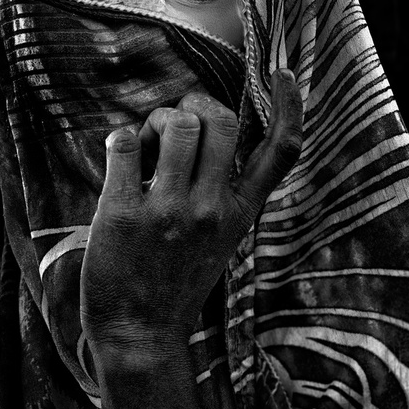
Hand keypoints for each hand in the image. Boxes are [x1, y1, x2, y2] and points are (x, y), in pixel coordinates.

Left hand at [80, 69, 302, 365]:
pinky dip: (120, 139)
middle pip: (221, 119)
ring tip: (145, 146)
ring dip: (156, 121)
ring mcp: (169, 211)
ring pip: (176, 124)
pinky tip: (120, 161)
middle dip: (194, 104)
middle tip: (177, 120)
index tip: (285, 73)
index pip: (281, 152)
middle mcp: (212, 208)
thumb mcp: (220, 240)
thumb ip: (223, 192)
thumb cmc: (176, 283)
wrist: (140, 335)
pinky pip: (124, 143)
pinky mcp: (123, 213)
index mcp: (241, 213)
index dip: (289, 106)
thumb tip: (202, 132)